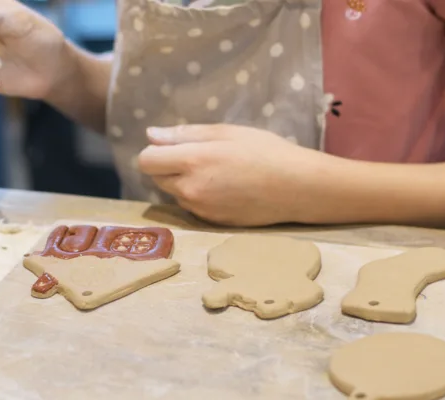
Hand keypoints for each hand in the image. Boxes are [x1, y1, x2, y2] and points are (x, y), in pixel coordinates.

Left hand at [138, 124, 328, 225]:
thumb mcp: (226, 132)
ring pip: (175, 194)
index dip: (155, 151)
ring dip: (184, 183)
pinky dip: (199, 197)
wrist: (297, 188)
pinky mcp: (211, 222)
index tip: (172, 146)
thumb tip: (150, 135)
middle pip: (157, 179)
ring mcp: (200, 210)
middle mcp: (190, 189)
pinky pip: (192, 207)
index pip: (146, 161)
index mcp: (192, 162)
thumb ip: (184, 134)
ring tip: (217, 173)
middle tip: (200, 157)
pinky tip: (225, 189)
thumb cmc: (265, 152)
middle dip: (169, 167)